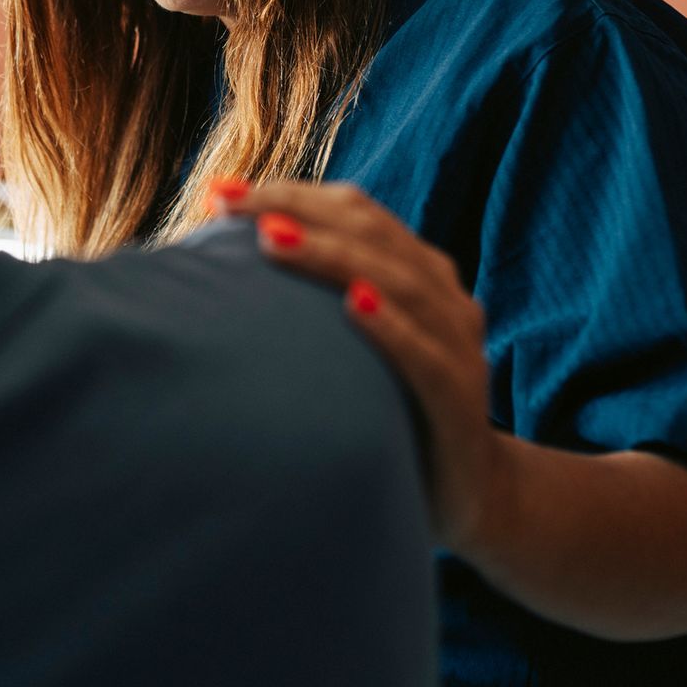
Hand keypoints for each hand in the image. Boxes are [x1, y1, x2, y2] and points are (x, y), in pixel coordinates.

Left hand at [209, 178, 498, 553]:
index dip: (291, 195)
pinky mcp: (462, 401)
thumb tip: (220, 269)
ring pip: (399, 282)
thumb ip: (314, 305)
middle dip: (297, 211)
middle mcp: (444, 297)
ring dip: (333, 256)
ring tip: (272, 238)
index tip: (219, 194)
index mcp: (417, 272)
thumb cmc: (390, 408)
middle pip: (372, 233)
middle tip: (230, 204)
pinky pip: (428, 358)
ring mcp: (459, 346)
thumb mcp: (352, 347)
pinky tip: (356, 306)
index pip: (356, 213)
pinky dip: (393, 328)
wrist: (468, 492)